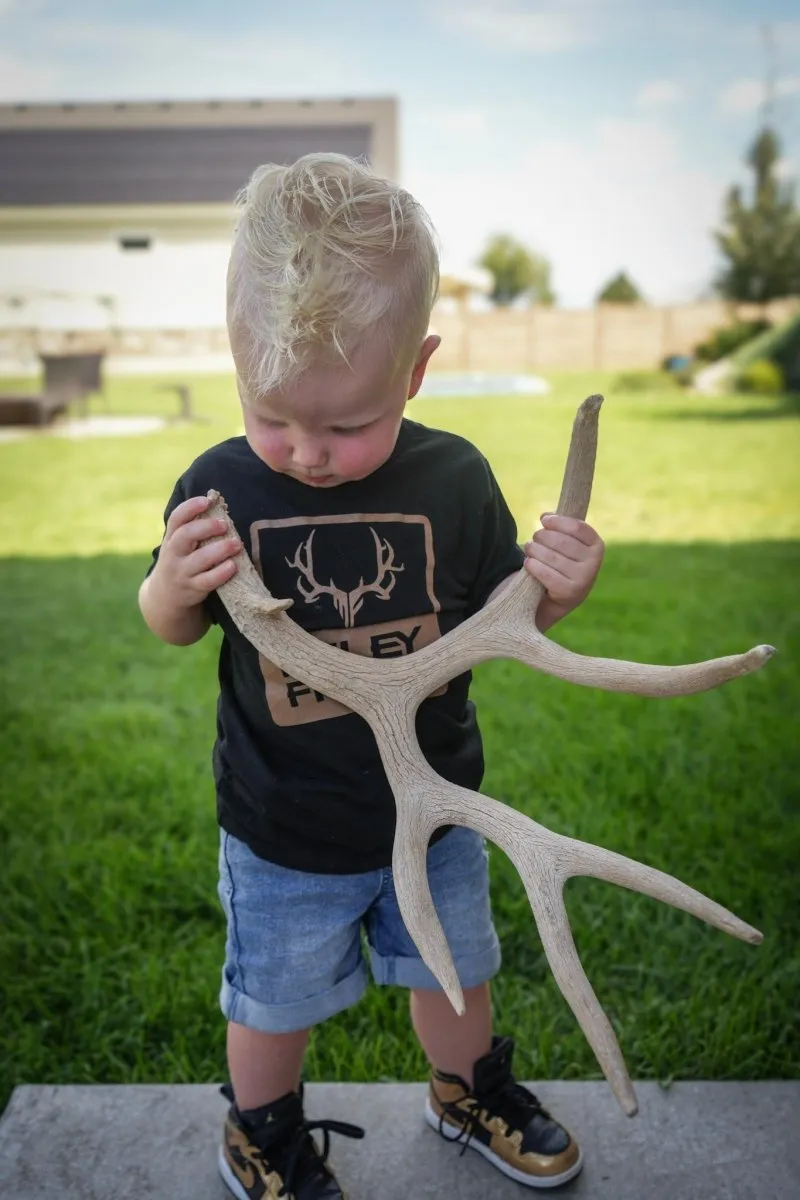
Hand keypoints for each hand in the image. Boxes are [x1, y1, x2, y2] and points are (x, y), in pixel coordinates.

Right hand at [151, 494, 241, 609]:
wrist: (165, 595)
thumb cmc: (180, 561)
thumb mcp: (178, 544)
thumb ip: (193, 528)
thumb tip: (219, 505)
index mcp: (171, 538)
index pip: (176, 518)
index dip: (190, 507)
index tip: (207, 501)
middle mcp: (173, 553)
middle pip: (186, 535)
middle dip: (206, 527)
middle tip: (225, 524)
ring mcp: (182, 572)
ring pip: (199, 559)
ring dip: (220, 549)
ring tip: (236, 544)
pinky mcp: (193, 589)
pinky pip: (208, 580)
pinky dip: (221, 573)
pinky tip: (233, 565)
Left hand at [523, 513, 603, 612]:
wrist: (559, 598)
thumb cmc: (562, 563)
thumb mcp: (567, 544)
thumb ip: (560, 527)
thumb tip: (546, 516)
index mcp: (596, 545)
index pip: (577, 527)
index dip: (558, 521)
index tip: (544, 520)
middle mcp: (594, 562)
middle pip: (561, 541)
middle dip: (542, 536)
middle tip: (534, 538)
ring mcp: (583, 578)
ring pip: (551, 556)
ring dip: (534, 549)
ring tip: (528, 548)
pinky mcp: (569, 592)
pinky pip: (546, 573)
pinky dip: (533, 565)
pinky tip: (528, 563)